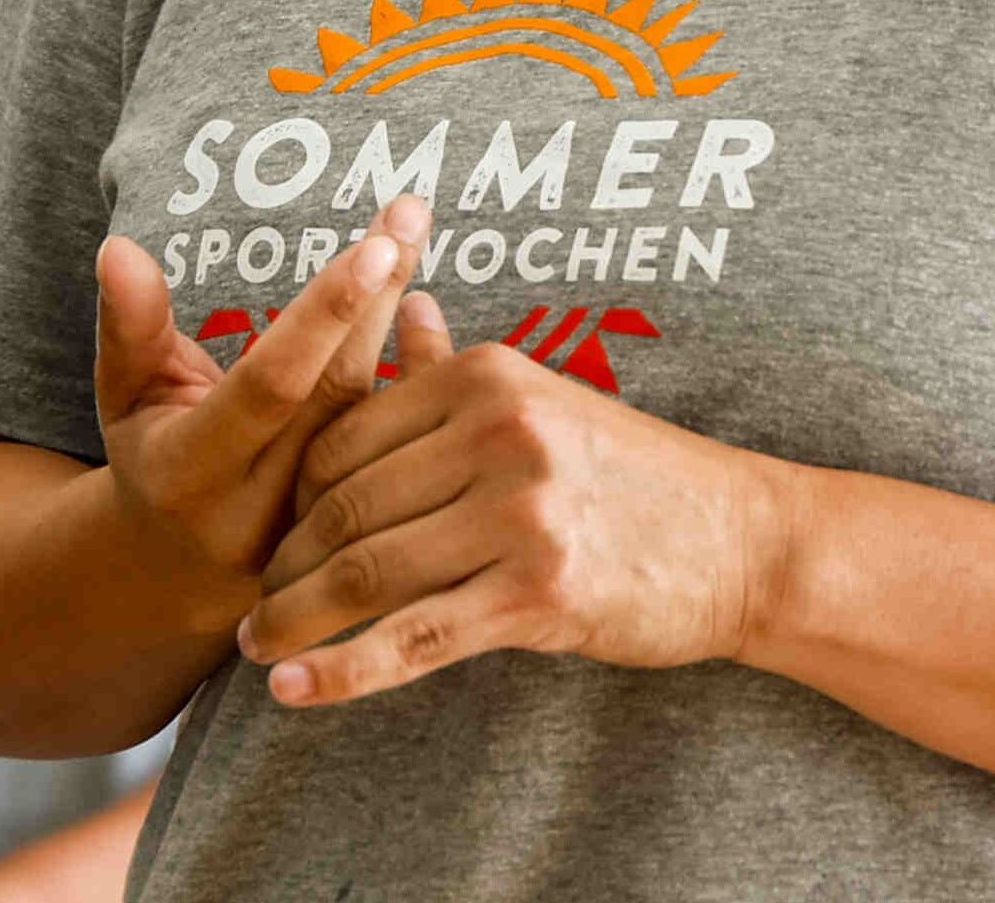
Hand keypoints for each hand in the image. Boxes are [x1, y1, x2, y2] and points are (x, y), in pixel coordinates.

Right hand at [90, 193, 428, 630]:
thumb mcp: (126, 395)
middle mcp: (260, 509)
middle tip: (407, 215)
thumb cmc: (152, 457)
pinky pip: (401, 448)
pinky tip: (426, 305)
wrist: (180, 572)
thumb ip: (130, 326)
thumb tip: (118, 248)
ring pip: (376, 420)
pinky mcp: (359, 535)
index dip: (324, 318)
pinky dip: (421, 373)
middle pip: (334, 392)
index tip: (375, 246)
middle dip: (372, 298)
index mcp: (193, 473)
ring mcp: (316, 529)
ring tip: (413, 235)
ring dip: (398, 323)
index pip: (272, 387)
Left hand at [238, 290, 789, 707]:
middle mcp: (497, 432)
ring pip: (366, 572)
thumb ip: (454, 368)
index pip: (344, 437)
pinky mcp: (538, 592)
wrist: (745, 541)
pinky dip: (341, 671)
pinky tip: (293, 691)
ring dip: (294, 619)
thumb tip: (406, 302)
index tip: (270, 536)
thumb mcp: (545, 399)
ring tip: (257, 651)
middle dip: (283, 564)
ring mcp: (518, 512)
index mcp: (486, 376)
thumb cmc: (634, 475)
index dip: (292, 495)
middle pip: (344, 505)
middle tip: (250, 608)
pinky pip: (413, 638)